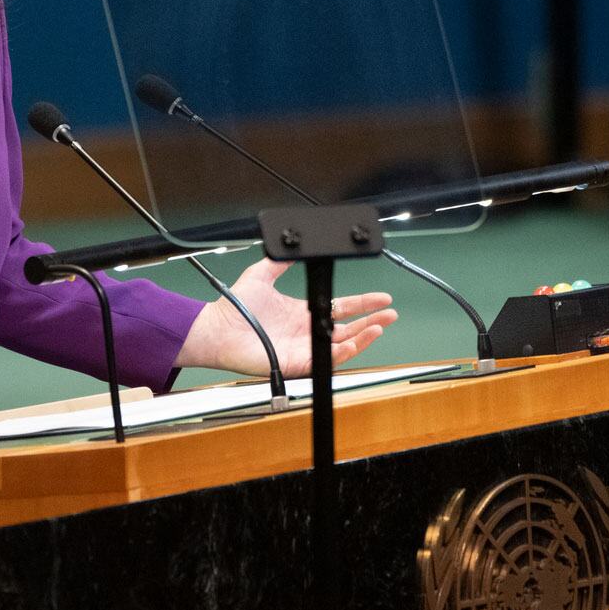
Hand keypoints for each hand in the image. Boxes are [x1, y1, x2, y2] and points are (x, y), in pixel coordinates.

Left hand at [175, 258, 397, 377]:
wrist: (218, 328)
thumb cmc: (234, 307)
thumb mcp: (261, 274)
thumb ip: (279, 261)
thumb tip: (295, 246)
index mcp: (303, 312)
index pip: (341, 308)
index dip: (363, 303)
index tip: (381, 298)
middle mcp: (307, 331)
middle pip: (349, 328)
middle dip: (372, 321)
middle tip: (390, 314)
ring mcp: (305, 348)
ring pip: (343, 345)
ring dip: (364, 336)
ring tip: (381, 326)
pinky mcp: (299, 363)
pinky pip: (327, 361)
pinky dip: (345, 352)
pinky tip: (357, 339)